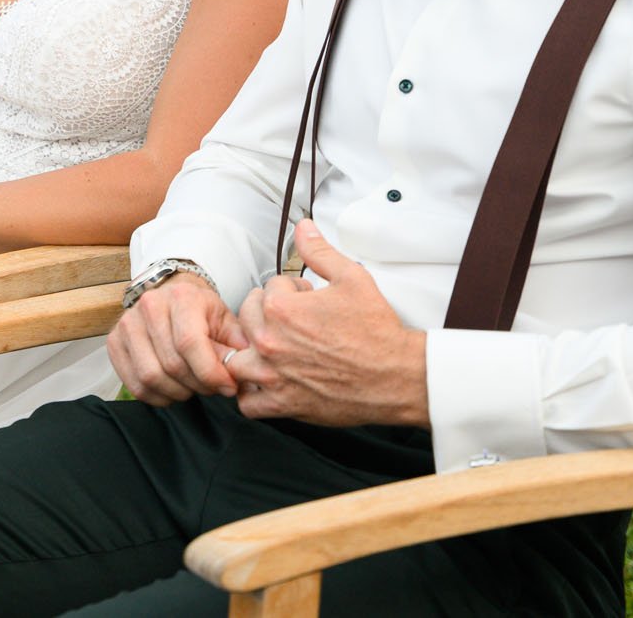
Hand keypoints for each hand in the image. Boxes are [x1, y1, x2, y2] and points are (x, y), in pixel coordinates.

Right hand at [106, 272, 246, 404]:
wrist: (171, 295)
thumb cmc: (201, 311)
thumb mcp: (225, 320)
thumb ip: (235, 347)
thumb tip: (241, 376)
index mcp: (181, 297)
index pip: (189, 343)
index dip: (211, 372)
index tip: (228, 387)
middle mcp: (149, 306)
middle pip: (172, 364)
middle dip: (198, 386)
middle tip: (212, 388)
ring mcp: (127, 324)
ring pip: (151, 377)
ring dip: (178, 393)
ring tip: (193, 388)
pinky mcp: (114, 342)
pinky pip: (134, 385)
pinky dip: (157, 397)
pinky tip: (173, 390)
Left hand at [224, 220, 429, 426]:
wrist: (395, 375)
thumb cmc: (376, 330)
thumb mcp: (352, 278)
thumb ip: (320, 251)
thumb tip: (303, 228)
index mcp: (281, 310)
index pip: (268, 288)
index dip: (290, 291)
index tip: (309, 300)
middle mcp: (270, 343)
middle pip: (246, 318)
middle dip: (268, 314)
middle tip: (294, 320)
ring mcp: (273, 376)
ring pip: (237, 360)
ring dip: (251, 352)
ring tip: (274, 349)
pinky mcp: (282, 405)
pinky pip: (248, 404)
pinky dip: (254, 394)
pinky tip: (272, 382)